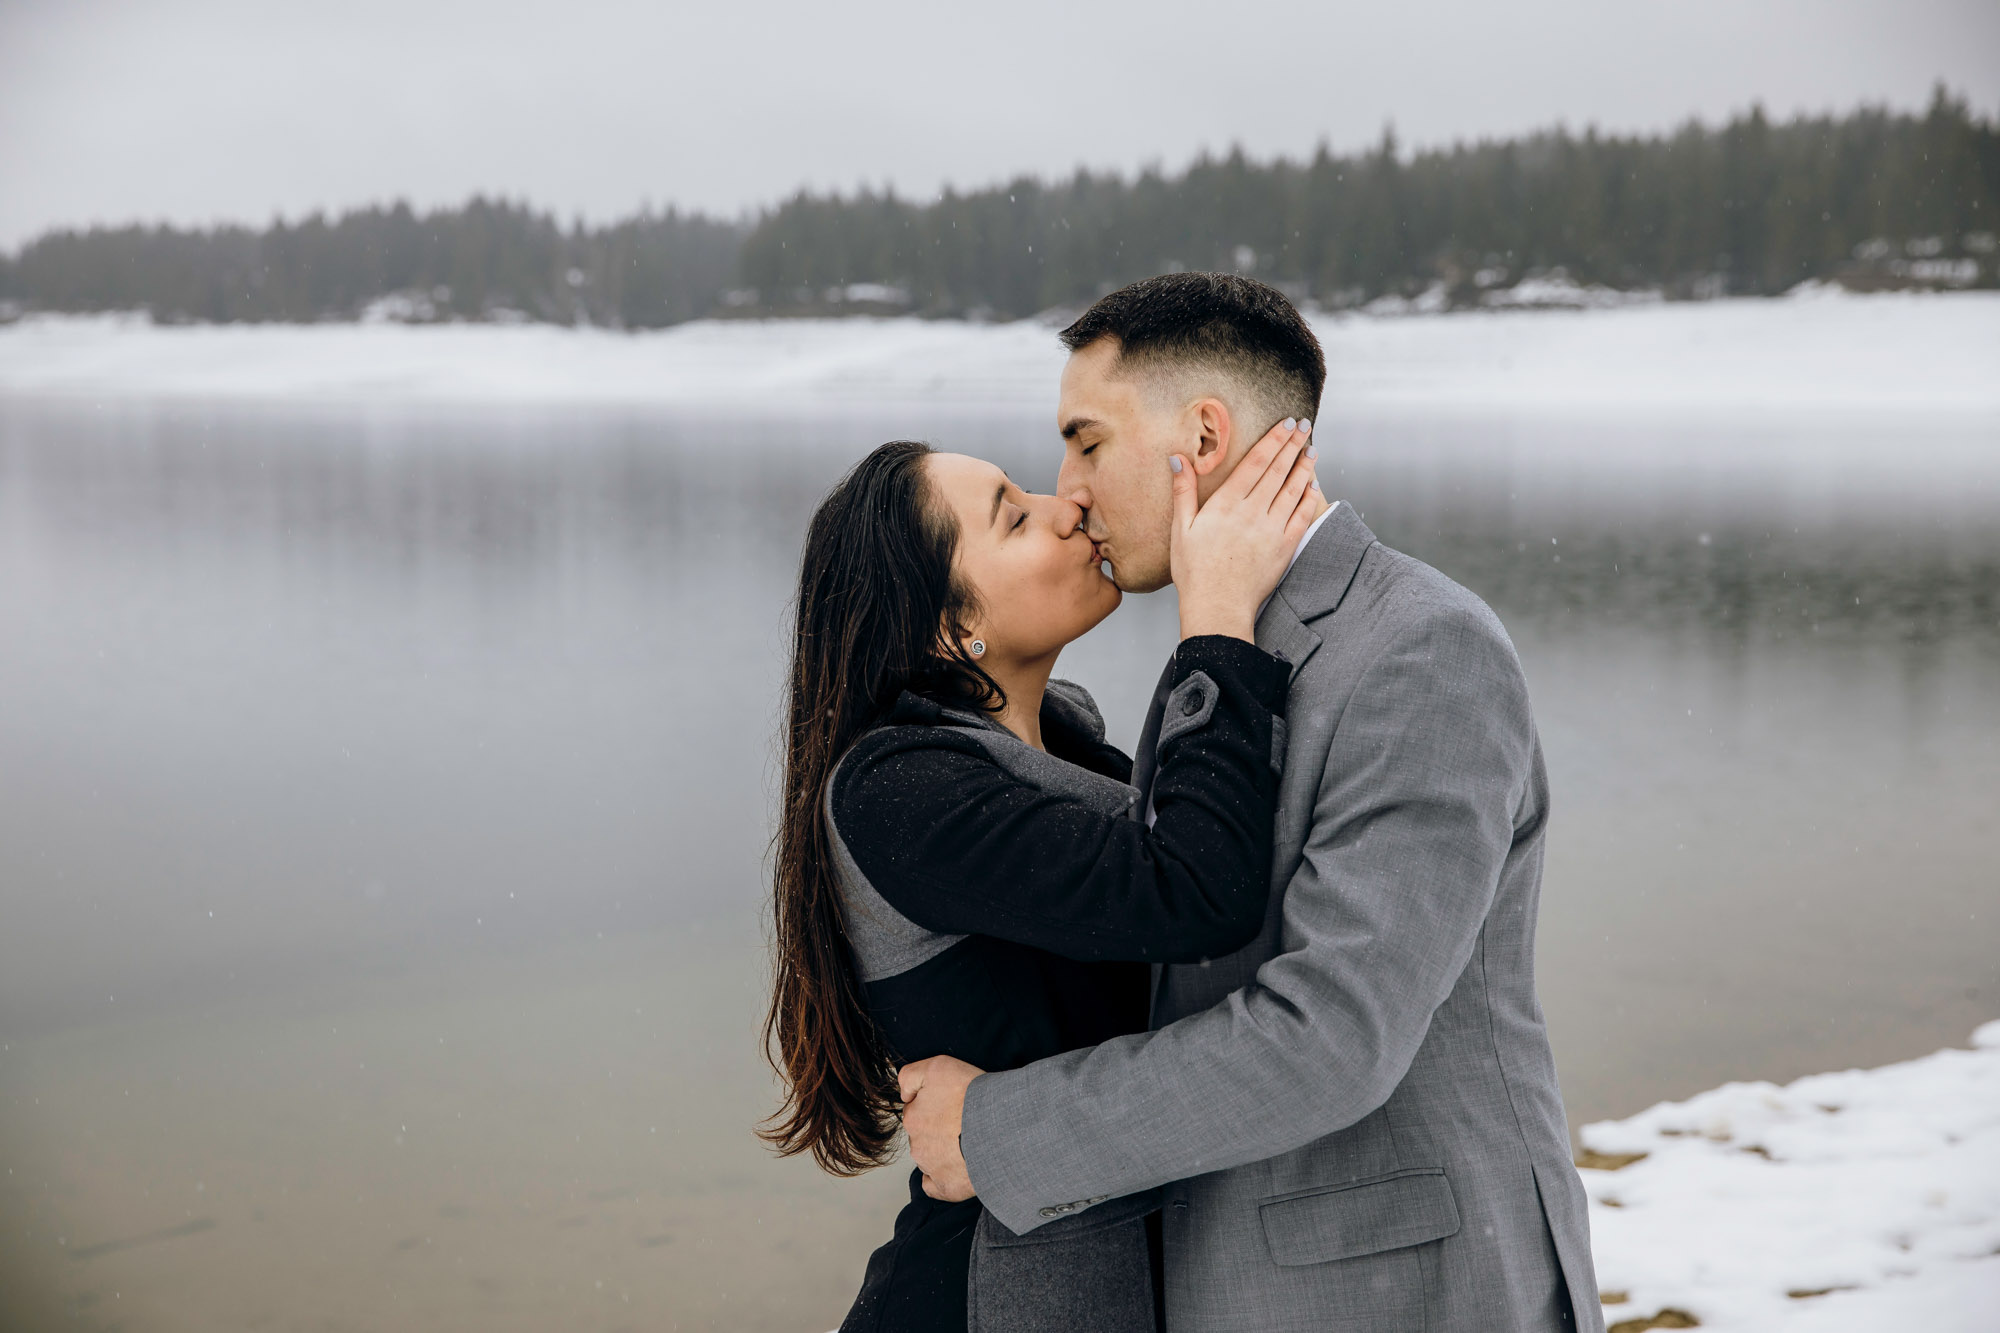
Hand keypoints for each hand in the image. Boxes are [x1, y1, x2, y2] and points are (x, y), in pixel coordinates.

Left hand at [898, 1054, 982, 1201]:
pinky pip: (936, 1185)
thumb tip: (904, 1094)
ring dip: (945, 1150)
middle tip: (965, 1119)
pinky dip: (944, 1178)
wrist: (1001, 1127)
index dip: (934, 1103)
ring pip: (930, 1157)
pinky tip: (958, 1167)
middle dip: (938, 1128)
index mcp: (913, 1118)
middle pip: (923, 1134)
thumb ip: (910, 1077)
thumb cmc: (972, 1096)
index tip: (952, 1101)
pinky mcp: (948, 1188)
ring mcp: (932, 1169)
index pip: (915, 1109)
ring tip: (972, 1140)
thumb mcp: (937, 1066)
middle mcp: (917, 1145)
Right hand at [1171, 418, 1320, 641]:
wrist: (1218, 606)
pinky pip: (1302, 516)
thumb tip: (1178, 458)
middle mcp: (1252, 512)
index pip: (1256, 462)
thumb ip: (1183, 491)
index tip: (1285, 424)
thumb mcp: (1180, 529)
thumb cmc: (1195, 571)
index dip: (1273, 440)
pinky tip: (1313, 486)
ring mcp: (1272, 529)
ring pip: (1293, 490)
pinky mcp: (1285, 547)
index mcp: (1226, 504)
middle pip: (1278, 470)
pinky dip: (1310, 499)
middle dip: (1293, 445)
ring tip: (1312, 450)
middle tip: (1304, 427)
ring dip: (1305, 467)